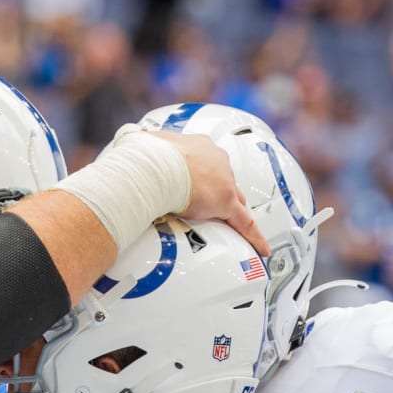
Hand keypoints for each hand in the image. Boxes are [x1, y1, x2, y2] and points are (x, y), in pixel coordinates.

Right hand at [145, 131, 269, 254]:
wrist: (154, 165)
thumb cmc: (146, 157)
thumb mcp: (145, 147)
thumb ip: (143, 147)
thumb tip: (130, 142)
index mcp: (199, 147)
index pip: (209, 164)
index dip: (208, 175)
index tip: (202, 181)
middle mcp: (217, 160)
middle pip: (226, 181)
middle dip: (223, 192)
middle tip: (214, 206)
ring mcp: (224, 181)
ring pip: (235, 200)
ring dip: (232, 212)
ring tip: (231, 230)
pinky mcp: (226, 203)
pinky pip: (244, 222)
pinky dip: (254, 236)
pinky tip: (262, 249)